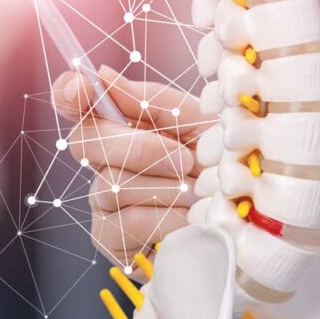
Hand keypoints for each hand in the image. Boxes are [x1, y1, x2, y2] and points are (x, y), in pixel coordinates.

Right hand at [51, 67, 206, 264]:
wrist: (248, 218)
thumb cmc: (224, 165)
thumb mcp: (201, 124)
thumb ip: (152, 101)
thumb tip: (101, 76)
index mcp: (123, 127)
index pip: (75, 103)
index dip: (71, 93)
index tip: (82, 88)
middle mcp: (104, 163)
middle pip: (87, 143)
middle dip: (141, 149)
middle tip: (185, 160)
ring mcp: (104, 204)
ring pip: (112, 187)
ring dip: (167, 189)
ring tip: (199, 194)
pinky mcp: (112, 242)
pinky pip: (125, 224)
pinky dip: (166, 220)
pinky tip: (189, 220)